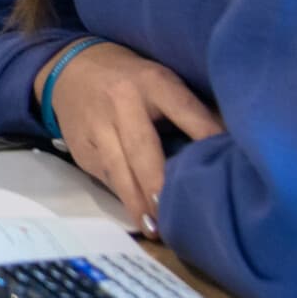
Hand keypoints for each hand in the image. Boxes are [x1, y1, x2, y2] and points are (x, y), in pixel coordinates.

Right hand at [42, 42, 224, 235]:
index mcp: (153, 81)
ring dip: (138, 202)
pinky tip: (138, 215)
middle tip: (176, 215)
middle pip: (143, 150)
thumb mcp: (161, 81)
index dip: (206, 136)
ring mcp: (97, 127)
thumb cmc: (132, 80)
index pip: (185, 111)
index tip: (226, 167)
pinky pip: (105, 177)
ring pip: (118, 171)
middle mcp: (122, 103)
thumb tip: (223, 150)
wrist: (71, 68)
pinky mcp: (81, 148)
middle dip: (159, 185)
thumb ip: (186, 111)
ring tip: (156, 229)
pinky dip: (123, 196)